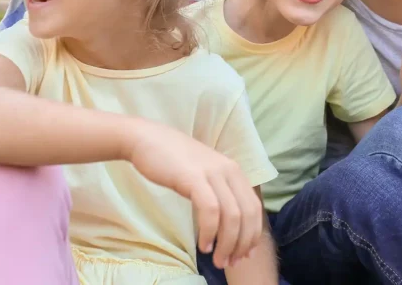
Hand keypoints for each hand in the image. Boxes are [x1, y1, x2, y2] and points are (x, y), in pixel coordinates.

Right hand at [128, 123, 263, 269]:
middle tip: (230, 262)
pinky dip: (210, 231)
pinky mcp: (194, 177)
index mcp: (234, 171)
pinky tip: (204, 245)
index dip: (252, 235)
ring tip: (218, 260)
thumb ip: (218, 193)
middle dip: (242, 244)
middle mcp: (229, 170)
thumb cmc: (173, 161)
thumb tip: (228, 226)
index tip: (244, 254)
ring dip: (227, 243)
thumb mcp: (204, 175)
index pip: (254, 207)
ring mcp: (212, 173)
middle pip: (248, 214)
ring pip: (232, 215)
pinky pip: (210, 210)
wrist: (147, 139)